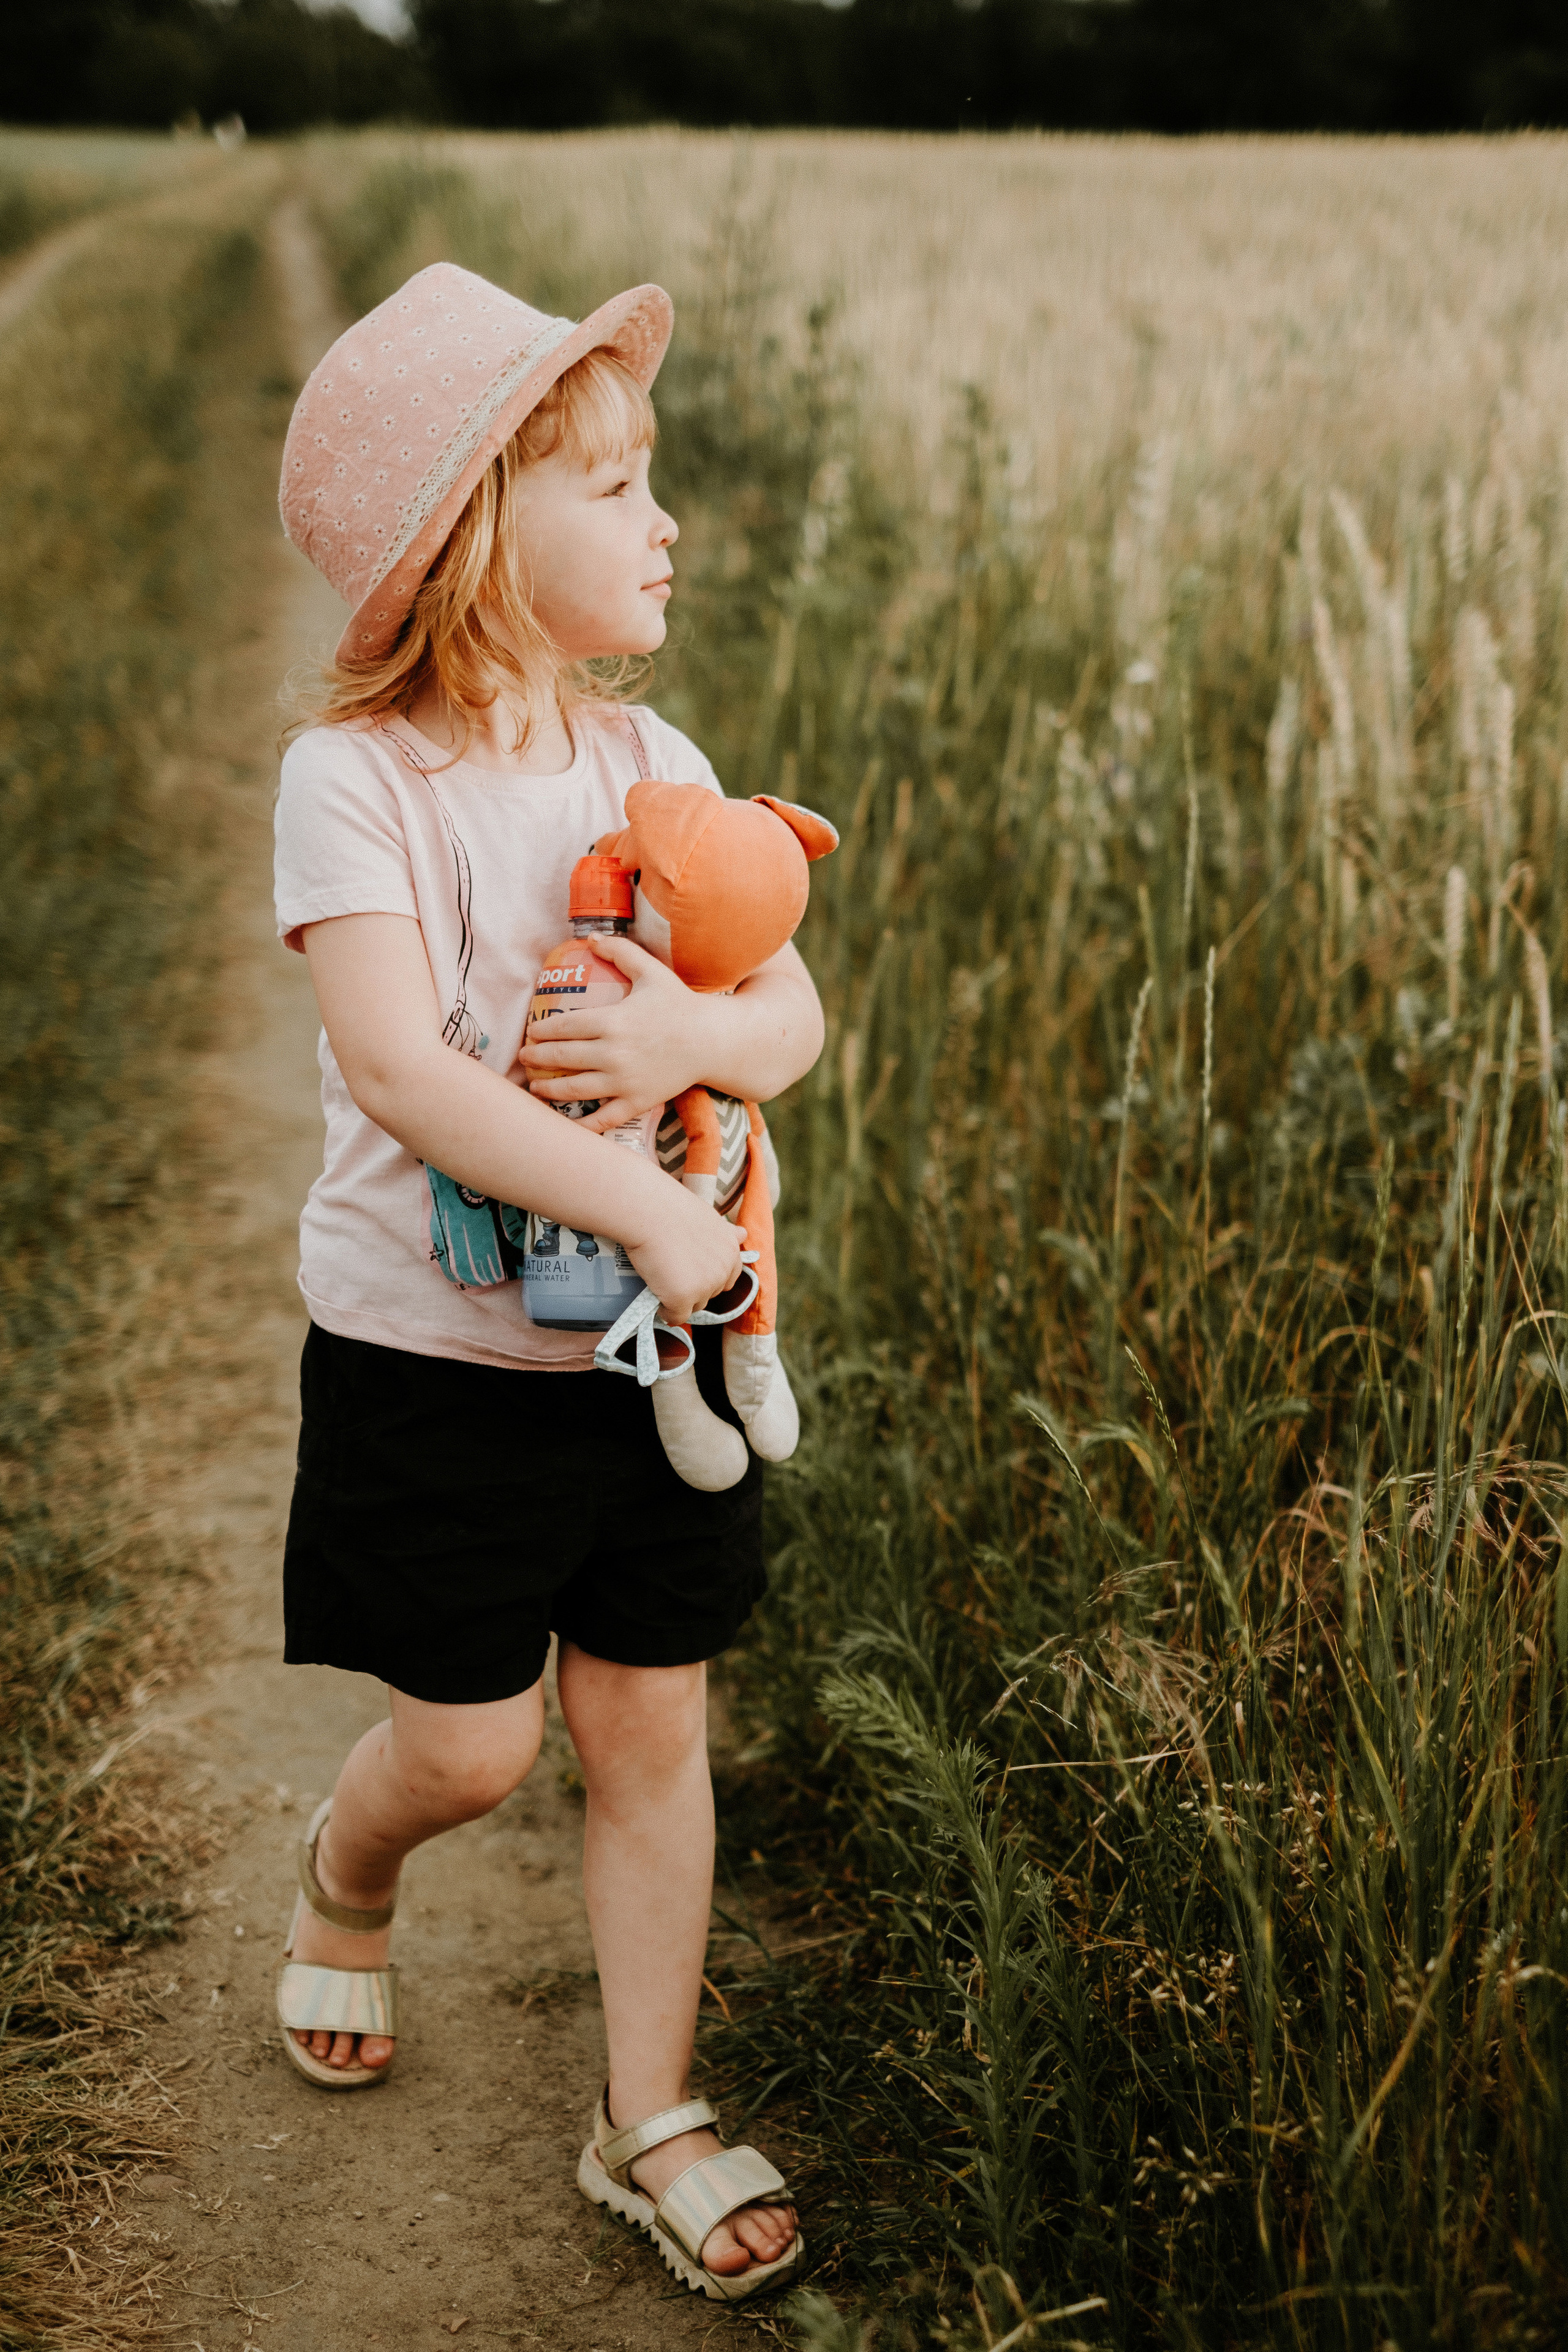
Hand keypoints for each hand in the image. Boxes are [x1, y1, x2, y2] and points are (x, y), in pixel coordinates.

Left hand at [518, 936, 715, 1133]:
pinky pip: (602, 1118)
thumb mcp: (651, 971)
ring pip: (574, 1089)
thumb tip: (590, 938)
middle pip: (562, 1057)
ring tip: (536, 1087)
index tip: (531, 1032)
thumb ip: (620, 952)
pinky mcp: (636, 1102)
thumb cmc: (680, 1005)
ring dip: (548, 1089)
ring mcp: (624, 1081)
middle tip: (524, 1057)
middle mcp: (613, 1054)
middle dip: (536, 1058)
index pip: (564, 1026)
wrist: (711, 1041)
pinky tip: (565, 1124)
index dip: (542, 1030)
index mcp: (613, 1021)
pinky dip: (581, 1125)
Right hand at [621, 1178, 745, 1325]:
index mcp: (732, 1250)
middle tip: (672, 1269)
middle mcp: (723, 1270)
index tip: (691, 1268)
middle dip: (694, 1287)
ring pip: (694, 1306)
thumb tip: (743, 1234)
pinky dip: (665, 1311)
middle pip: (710, 1294)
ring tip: (661, 1279)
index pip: (728, 1278)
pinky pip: (675, 1317)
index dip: (708, 1276)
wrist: (649, 1211)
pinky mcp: (683, 1298)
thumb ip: (725, 1233)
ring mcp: (705, 1286)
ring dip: (680, 1299)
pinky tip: (655, 1296)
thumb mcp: (708, 1218)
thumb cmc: (672, 1208)